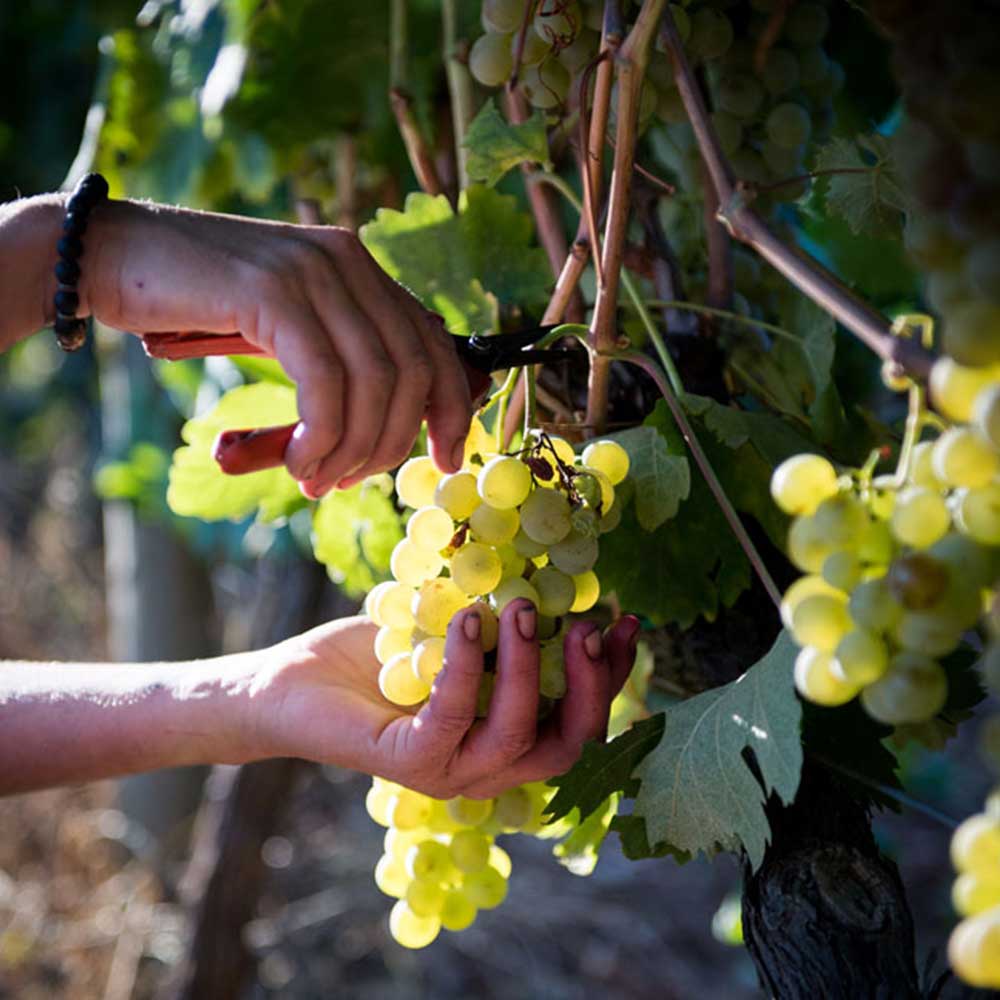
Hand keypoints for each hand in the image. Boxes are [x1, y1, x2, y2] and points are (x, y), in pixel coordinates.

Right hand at [85, 200, 473, 494]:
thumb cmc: (192, 304)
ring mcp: (313, 270)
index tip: (449, 461)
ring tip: (315, 477)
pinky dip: (322, 435)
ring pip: (374, 382)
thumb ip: (334, 360)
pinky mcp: (273, 292)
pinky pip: (325, 383)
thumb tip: (376, 438)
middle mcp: (347, 260)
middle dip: (390, 442)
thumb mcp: (282, 328)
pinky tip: (300, 461)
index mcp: (358, 267)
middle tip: (346, 480)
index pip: (434, 343)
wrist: (108, 256)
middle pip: (413, 371)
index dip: (454, 407)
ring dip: (352, 449)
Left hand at [249, 603, 640, 798]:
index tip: (627, 620)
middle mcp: (487, 767)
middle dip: (589, 684)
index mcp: (506, 739)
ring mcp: (449, 772)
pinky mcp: (408, 762)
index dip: (612, 677)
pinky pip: (453, 716)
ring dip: (526, 665)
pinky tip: (468, 619)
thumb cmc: (379, 657)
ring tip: (516, 607)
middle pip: (569, 744)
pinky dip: (468, 664)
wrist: (292, 684)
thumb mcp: (455, 633)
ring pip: (518, 735)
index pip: (581, 721)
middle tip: (588, 625)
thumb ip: (506, 625)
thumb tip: (557, 581)